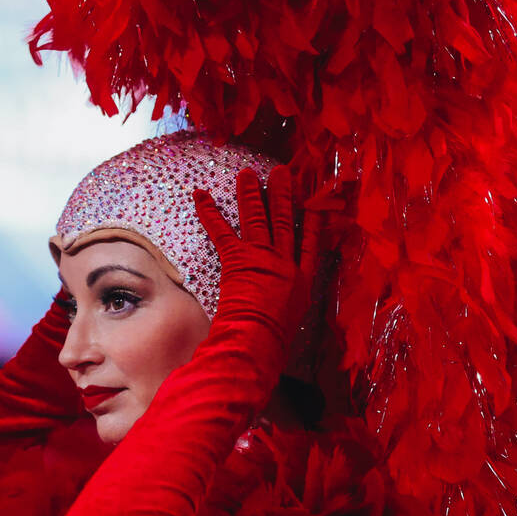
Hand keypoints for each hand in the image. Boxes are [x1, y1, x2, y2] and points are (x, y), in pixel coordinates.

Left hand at [194, 165, 317, 385]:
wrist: (259, 341)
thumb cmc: (275, 342)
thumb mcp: (290, 329)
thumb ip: (287, 318)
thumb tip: (280, 329)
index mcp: (302, 281)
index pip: (311, 245)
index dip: (314, 224)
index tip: (315, 207)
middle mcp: (285, 263)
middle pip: (284, 222)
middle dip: (283, 196)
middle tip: (282, 173)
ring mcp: (261, 258)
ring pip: (257, 219)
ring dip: (250, 195)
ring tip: (247, 174)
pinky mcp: (238, 259)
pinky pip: (221, 231)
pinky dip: (209, 212)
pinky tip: (201, 195)